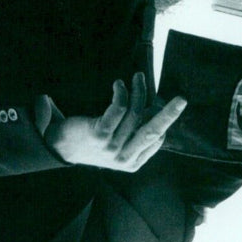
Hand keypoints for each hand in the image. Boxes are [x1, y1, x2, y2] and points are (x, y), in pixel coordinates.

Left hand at [47, 72, 186, 172]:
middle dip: (169, 114)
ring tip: (137, 78)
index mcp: (133, 163)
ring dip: (139, 91)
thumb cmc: (92, 141)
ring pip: (135, 113)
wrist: (60, 147)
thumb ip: (136, 135)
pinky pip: (119, 108)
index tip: (161, 103)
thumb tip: (157, 112)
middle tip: (182, 99)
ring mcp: (112, 148)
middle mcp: (124, 158)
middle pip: (153, 131)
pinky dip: (122, 93)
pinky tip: (119, 84)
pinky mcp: (100, 135)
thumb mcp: (118, 145)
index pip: (156, 139)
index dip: (161, 119)